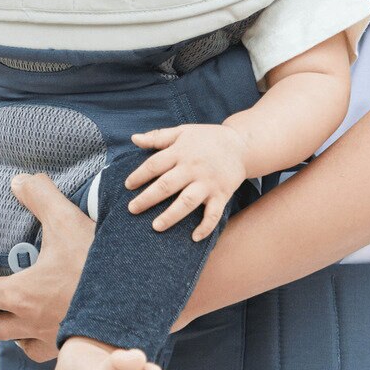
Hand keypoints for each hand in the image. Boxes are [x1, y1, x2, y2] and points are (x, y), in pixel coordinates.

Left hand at [0, 173, 94, 362]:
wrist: (133, 302)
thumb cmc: (95, 265)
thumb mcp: (67, 221)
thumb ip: (41, 198)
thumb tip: (18, 181)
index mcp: (21, 295)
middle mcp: (31, 322)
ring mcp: (52, 338)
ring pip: (18, 343)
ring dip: (10, 331)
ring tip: (14, 318)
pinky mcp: (72, 347)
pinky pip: (45, 352)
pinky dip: (38, 343)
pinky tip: (47, 331)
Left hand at [125, 124, 248, 239]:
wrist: (241, 145)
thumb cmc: (207, 138)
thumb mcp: (182, 131)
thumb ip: (157, 136)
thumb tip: (134, 139)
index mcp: (181, 152)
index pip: (154, 165)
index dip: (139, 175)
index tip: (128, 186)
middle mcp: (193, 168)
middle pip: (167, 185)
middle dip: (147, 198)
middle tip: (132, 209)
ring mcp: (208, 183)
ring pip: (187, 201)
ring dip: (171, 215)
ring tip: (156, 226)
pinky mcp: (222, 194)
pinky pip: (214, 214)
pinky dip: (206, 227)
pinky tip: (194, 238)